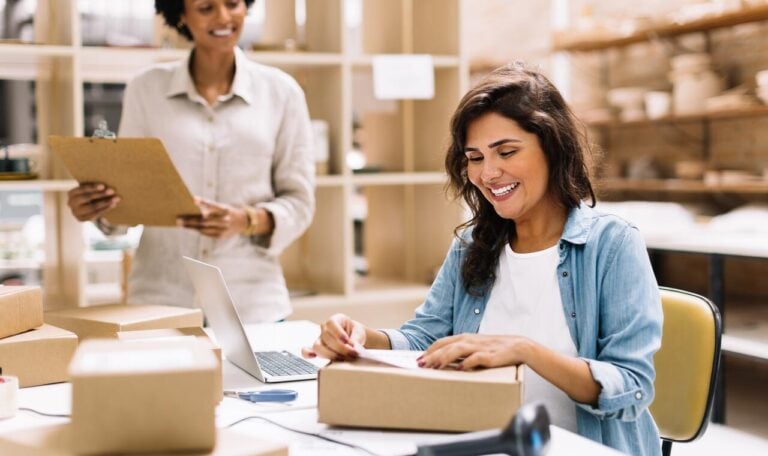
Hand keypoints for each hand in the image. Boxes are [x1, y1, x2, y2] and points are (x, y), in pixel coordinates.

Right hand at [67, 183, 120, 221]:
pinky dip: (105, 209)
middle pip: (87, 198)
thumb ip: (93, 187)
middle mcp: (71, 203)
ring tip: (116, 199)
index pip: (82, 189)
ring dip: (106, 202)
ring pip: (92, 207)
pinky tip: (113, 205)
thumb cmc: (88, 194)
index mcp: (72, 193)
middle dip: (101, 194)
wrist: (83, 208)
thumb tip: (107, 180)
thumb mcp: (87, 190)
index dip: (92, 187)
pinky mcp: (81, 219)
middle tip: (112, 191)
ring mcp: (76, 212)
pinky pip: (95, 214)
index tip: (103, 186)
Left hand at [177, 197, 247, 238]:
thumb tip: (193, 203)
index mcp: (225, 210)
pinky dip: (198, 230)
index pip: (212, 205)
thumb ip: (210, 207)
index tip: (193, 200)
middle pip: (204, 221)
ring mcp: (223, 230)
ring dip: (191, 227)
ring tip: (181, 224)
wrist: (242, 222)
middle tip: (179, 220)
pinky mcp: (220, 236)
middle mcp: (225, 220)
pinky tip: (190, 227)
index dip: (203, 202)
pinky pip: (206, 234)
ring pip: (203, 229)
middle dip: (190, 221)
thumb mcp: (222, 206)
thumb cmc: (226, 212)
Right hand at [301, 313, 366, 360]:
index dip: (338, 332)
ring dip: (330, 354)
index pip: (331, 323)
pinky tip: (312, 356)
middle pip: (326, 337)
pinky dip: (308, 353)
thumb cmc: (355, 333)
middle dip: (340, 348)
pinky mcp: (318, 349)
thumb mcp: (359, 332)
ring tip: (343, 358)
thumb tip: (353, 345)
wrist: (353, 339)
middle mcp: (325, 328)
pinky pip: (308, 350)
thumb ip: (357, 337)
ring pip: (318, 346)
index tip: (347, 341)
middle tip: (352, 353)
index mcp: (335, 319)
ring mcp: (320, 339)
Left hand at [418, 334, 532, 369]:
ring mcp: (479, 347)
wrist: (518, 346)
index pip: (442, 342)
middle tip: (420, 364)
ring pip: (458, 350)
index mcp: (465, 338)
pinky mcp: (490, 355)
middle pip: (446, 346)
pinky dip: (468, 362)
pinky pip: (477, 358)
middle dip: (432, 355)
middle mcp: (469, 341)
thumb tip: (443, 361)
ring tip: (435, 366)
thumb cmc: (494, 348)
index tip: (418, 359)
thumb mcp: (475, 347)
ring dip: (444, 358)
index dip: (429, 350)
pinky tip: (461, 368)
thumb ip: (461, 352)